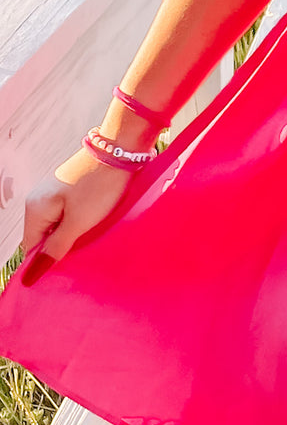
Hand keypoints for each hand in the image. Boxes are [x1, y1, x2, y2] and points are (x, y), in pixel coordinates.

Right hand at [20, 146, 136, 283]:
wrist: (118, 151)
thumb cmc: (99, 187)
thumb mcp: (78, 223)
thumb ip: (56, 247)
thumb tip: (33, 272)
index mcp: (35, 208)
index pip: (31, 247)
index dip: (46, 261)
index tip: (68, 269)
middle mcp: (38, 199)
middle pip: (43, 236)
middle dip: (60, 248)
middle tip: (83, 254)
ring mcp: (53, 192)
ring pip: (57, 225)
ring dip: (71, 235)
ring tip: (90, 237)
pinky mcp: (69, 189)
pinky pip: (67, 214)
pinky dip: (78, 222)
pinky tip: (93, 223)